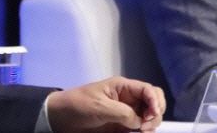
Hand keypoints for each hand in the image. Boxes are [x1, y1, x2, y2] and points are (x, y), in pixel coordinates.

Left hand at [46, 76, 165, 132]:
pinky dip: (142, 132)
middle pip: (153, 104)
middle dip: (155, 114)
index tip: (152, 116)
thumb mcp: (99, 106)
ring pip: (149, 118)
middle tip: (146, 128)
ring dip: (150, 125)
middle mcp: (128, 99)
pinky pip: (139, 129)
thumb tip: (140, 122)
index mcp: (122, 87)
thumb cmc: (78, 105)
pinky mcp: (122, 127)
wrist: (61, 118)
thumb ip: (122, 113)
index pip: (148, 90)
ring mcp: (126, 114)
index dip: (155, 102)